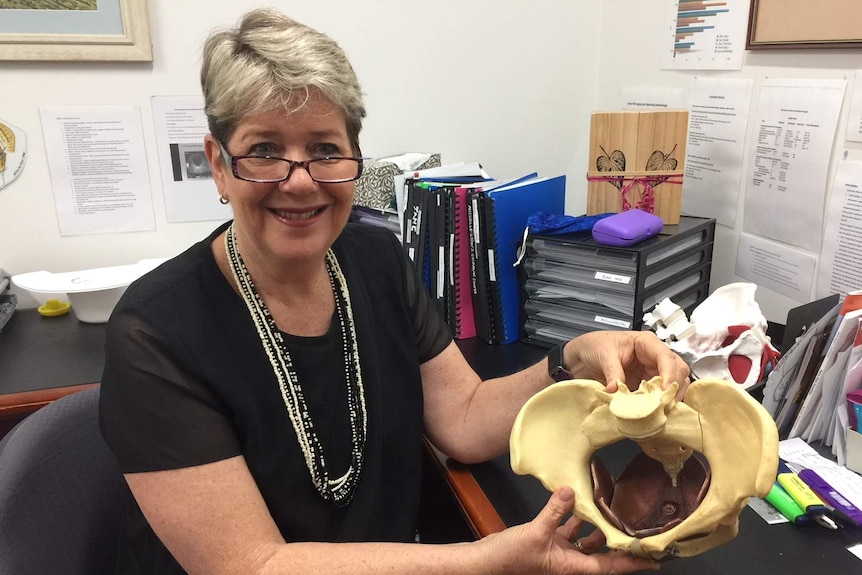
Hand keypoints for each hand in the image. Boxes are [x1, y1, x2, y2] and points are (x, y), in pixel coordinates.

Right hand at [480, 486, 658, 573]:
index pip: (609, 566)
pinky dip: (575, 519)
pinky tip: (579, 503)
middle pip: (602, 555)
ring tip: (614, 512)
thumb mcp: (535, 532)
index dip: (631, 562)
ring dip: (599, 528)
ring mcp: (558, 554)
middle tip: (638, 531)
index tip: (653, 559)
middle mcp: (568, 563)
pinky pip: (569, 531)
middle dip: (619, 543)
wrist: (486, 563)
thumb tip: (570, 491)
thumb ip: (554, 511)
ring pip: (587, 542)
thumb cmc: (509, 559)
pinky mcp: (547, 544)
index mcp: (570, 567)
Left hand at [564, 331, 690, 398]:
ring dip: (670, 397)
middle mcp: (653, 358)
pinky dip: (658, 404)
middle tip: (666, 403)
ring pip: (673, 385)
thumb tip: (616, 388)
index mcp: (646, 343)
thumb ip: (612, 371)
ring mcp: (650, 372)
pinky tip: (652, 412)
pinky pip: (658, 396)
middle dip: (675, 387)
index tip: (664, 389)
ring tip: (660, 409)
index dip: (669, 373)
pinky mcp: (645, 387)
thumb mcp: (603, 354)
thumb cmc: (594, 345)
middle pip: (678, 371)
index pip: (666, 357)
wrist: (581, 356)